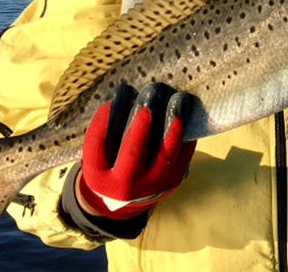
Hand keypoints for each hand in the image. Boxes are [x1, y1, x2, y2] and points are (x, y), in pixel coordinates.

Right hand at [76, 84, 196, 218]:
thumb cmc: (110, 163)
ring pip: (165, 154)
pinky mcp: (173, 181)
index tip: (116, 93)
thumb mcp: (99, 154)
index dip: (104, 118)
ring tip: (178, 99)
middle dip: (142, 122)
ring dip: (173, 124)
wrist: (127, 198)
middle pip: (132, 152)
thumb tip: (126, 91)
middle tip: (150, 93)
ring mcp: (151, 185)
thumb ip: (107, 131)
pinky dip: (187, 133)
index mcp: (98, 176)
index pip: (98, 145)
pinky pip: (183, 155)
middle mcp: (124, 185)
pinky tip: (189, 113)